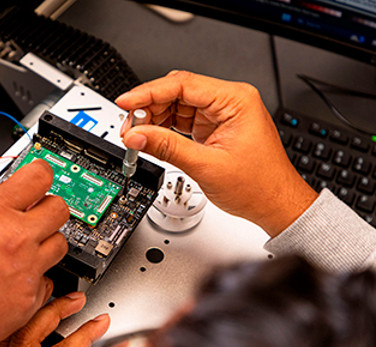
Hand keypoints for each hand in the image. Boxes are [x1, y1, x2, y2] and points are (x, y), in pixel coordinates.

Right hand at [0, 159, 70, 346]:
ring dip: (46, 244)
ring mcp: (27, 268)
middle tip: (38, 216)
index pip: (38, 176)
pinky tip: (17, 281)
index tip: (43, 176)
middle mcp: (16, 238)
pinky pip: (48, 281)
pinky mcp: (31, 297)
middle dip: (50, 209)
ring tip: (26, 252)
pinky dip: (36, 279)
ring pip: (60, 244)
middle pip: (59, 209)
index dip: (43, 172)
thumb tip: (5, 201)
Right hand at [116, 71, 317, 236]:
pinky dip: (165, 129)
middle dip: (149, 107)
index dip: (148, 92)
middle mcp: (229, 102)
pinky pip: (182, 120)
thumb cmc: (259, 186)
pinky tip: (152, 138)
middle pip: (177, 92)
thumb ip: (167, 147)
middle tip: (130, 127)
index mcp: (235, 100)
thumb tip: (137, 136)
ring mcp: (221, 114)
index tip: (127, 102)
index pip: (182, 85)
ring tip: (137, 136)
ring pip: (176, 105)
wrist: (275, 205)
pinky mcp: (214, 127)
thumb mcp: (206, 166)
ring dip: (154, 119)